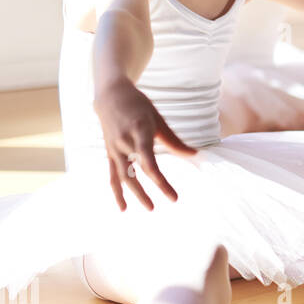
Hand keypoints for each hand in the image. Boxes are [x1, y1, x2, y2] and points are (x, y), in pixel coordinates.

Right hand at [92, 79, 198, 211]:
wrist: (110, 95)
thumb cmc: (139, 105)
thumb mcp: (157, 119)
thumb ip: (173, 141)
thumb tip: (194, 155)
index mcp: (139, 132)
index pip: (149, 163)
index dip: (161, 182)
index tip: (174, 196)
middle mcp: (124, 143)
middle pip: (136, 174)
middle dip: (149, 192)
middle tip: (168, 203)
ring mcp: (114, 149)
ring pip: (122, 177)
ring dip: (134, 195)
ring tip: (150, 209)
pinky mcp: (109, 152)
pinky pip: (112, 175)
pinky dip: (117, 191)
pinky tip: (123, 206)